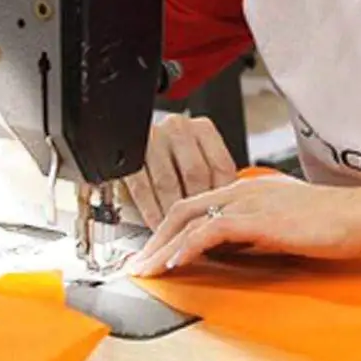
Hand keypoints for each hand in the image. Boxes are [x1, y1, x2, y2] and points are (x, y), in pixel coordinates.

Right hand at [123, 114, 236, 229]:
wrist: (135, 154)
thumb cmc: (175, 168)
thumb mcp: (199, 169)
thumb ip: (215, 186)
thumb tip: (231, 220)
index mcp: (202, 129)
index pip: (221, 167)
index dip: (223, 200)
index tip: (222, 223)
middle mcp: (178, 127)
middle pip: (195, 173)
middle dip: (197, 209)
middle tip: (200, 233)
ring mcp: (152, 136)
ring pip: (167, 181)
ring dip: (173, 213)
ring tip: (179, 233)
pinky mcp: (129, 152)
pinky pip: (142, 186)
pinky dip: (150, 210)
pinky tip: (157, 225)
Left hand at [129, 176, 360, 276]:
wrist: (356, 215)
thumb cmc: (324, 220)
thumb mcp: (274, 224)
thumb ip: (246, 232)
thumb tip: (224, 251)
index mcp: (238, 190)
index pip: (190, 207)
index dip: (164, 229)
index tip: (149, 252)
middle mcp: (236, 191)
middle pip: (179, 211)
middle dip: (152, 239)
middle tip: (135, 264)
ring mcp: (245, 202)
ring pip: (189, 220)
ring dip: (162, 246)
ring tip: (145, 268)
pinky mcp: (257, 218)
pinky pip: (213, 230)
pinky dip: (190, 246)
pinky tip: (175, 262)